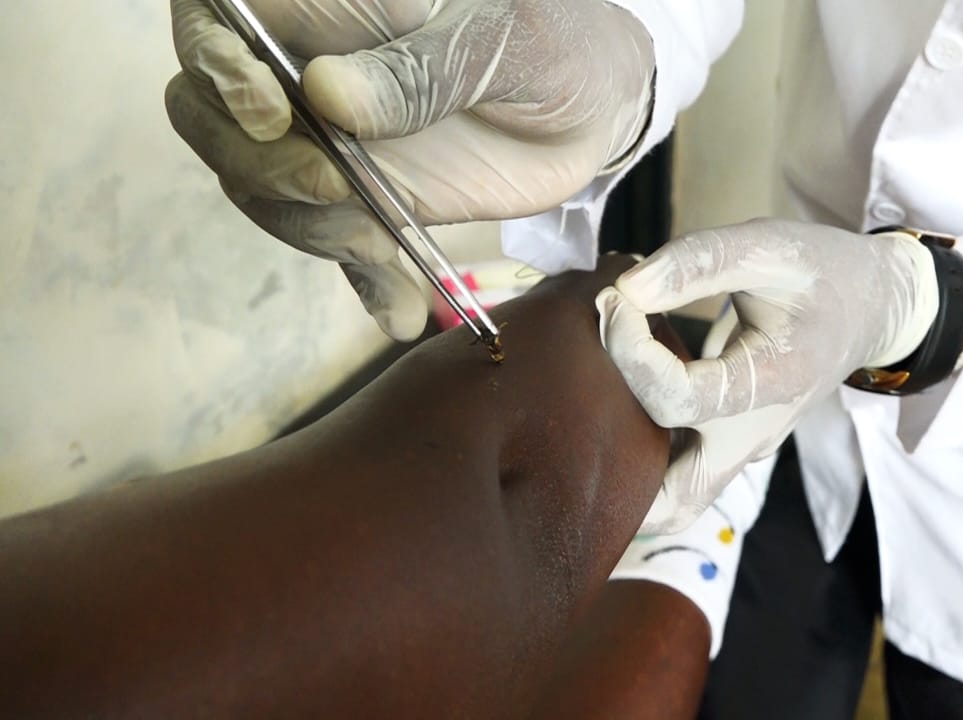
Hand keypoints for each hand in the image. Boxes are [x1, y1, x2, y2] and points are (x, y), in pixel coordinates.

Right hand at [166, 0, 654, 339]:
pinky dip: (364, 283)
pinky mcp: (361, 198)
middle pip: (212, 116)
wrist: (594, 108)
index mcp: (326, 4)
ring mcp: (328, 139)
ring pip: (262, 188)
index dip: (216, 62)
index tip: (271, 110)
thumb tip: (328, 96)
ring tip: (388, 248)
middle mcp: (306, 70)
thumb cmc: (554, 44)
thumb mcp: (502, 43)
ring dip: (314, 231)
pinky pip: (331, 243)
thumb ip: (420, 68)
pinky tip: (403, 310)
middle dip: (263, 166)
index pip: (217, 17)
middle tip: (338, 188)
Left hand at [596, 219, 938, 532]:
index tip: (615, 297)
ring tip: (594, 397)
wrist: (873, 307)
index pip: (673, 399)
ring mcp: (742, 450)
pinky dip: (640, 451)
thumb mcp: (769, 246)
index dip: (627, 349)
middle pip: (671, 499)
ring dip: (624, 470)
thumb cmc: (822, 273)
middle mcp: (752, 437)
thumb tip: (626, 288)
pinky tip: (618, 393)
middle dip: (611, 461)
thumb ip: (697, 262)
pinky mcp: (730, 445)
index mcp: (769, 388)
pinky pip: (678, 471)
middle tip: (585, 384)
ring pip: (673, 500)